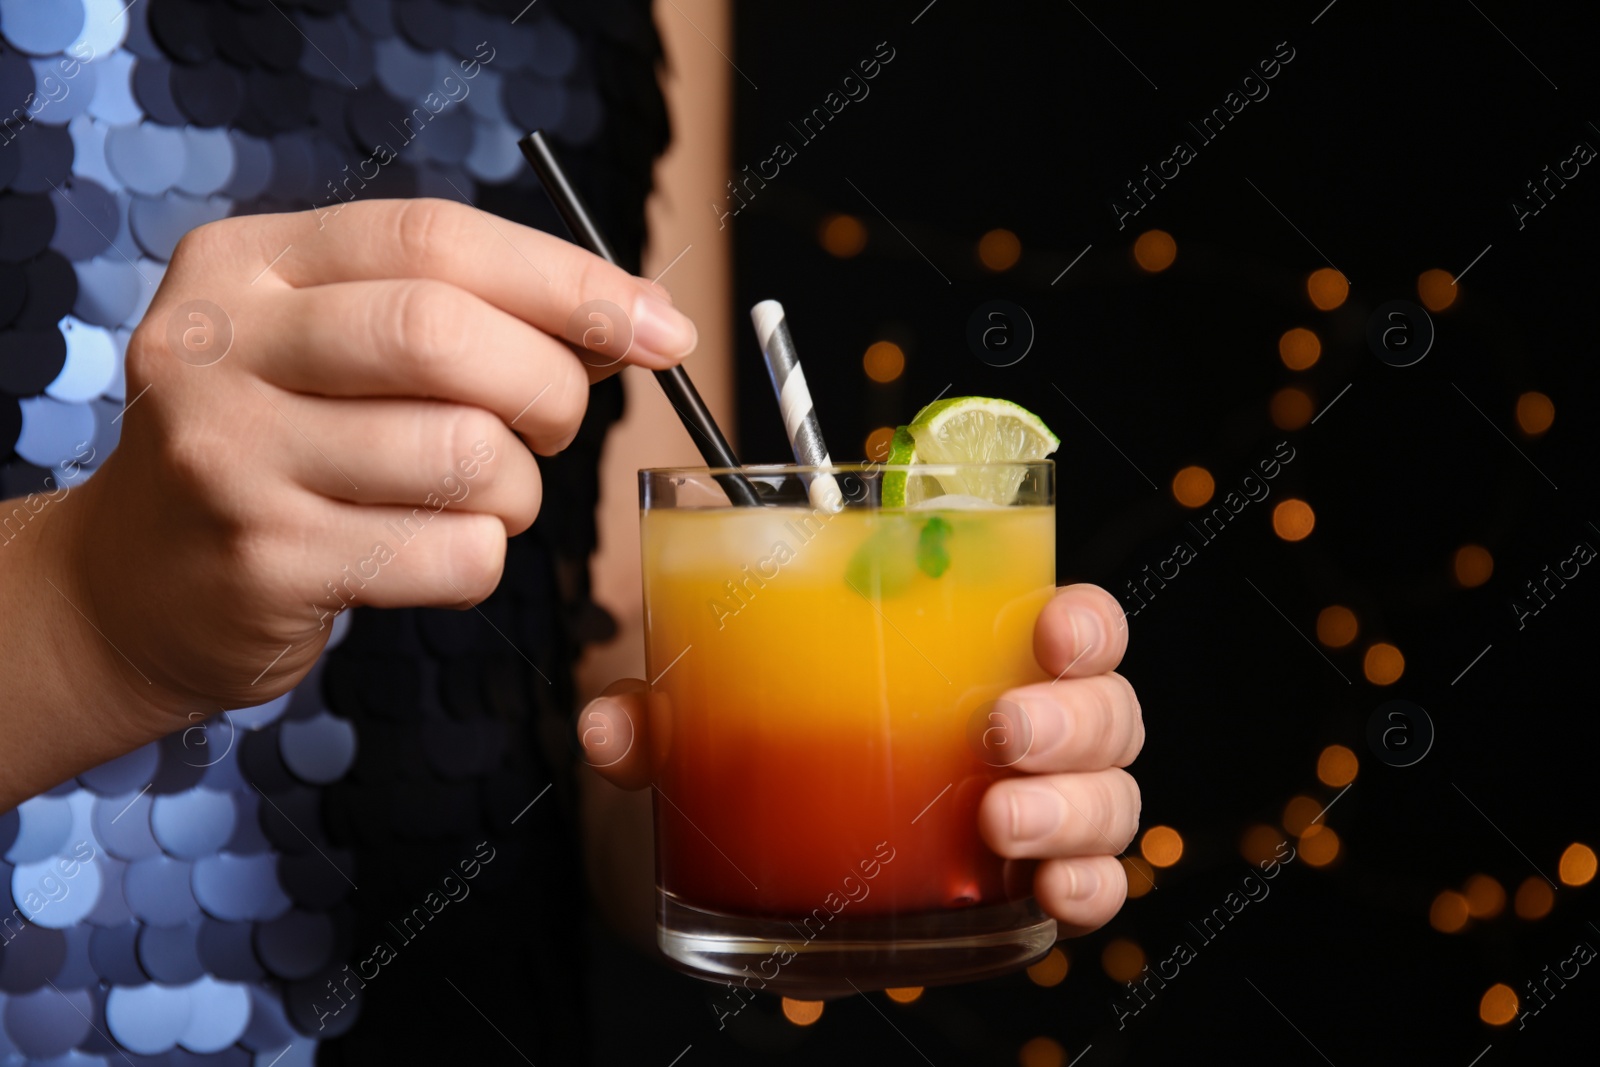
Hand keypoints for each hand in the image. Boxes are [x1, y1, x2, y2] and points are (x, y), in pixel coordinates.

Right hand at [53, 198, 696, 734]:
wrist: (136, 583)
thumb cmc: (281, 445)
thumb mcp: (333, 345)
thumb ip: (463, 314)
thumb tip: (632, 320)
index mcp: (247, 263)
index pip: (436, 239)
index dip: (571, 282)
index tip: (661, 329)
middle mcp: (222, 347)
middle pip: (446, 336)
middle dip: (550, 387)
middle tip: (554, 425)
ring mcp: (232, 458)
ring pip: (466, 455)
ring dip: (518, 490)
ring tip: (480, 496)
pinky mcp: (267, 563)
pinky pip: (456, 555)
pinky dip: (482, 558)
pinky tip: (432, 551)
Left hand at [575, 583, 1142, 937]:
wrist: (753, 862)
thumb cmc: (762, 747)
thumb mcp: (709, 718)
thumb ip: (661, 714)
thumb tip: (607, 727)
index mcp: (970, 654)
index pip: (1068, 621)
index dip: (1082, 622)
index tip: (1045, 628)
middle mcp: (1024, 727)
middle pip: (1107, 710)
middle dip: (1072, 721)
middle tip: (999, 735)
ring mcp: (1036, 810)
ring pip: (1114, 797)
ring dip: (1073, 808)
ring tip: (998, 822)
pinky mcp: (1026, 890)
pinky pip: (1094, 888)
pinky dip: (1087, 891)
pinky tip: (1049, 894)